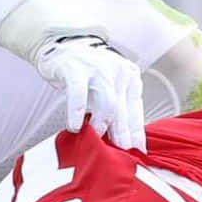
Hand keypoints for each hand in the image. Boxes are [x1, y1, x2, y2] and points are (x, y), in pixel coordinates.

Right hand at [36, 35, 147, 150]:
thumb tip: (126, 142)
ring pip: (106, 102)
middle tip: (118, 155)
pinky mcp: (76, 68)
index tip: (137, 154)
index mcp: (131, 77)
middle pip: (123, 110)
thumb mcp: (110, 87)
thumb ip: (119, 109)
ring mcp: (97, 68)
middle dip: (122, 135)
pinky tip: (75, 126)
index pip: (136, 111)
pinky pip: (78, 93)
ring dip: (101, 124)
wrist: (64, 45)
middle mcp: (118, 71)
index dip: (136, 134)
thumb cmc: (89, 73)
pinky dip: (77, 112)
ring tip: (95, 139)